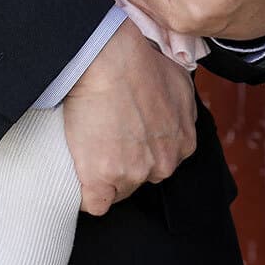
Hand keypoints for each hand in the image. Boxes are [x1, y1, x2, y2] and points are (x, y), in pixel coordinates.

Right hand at [60, 20, 198, 214]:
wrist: (109, 61)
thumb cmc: (141, 63)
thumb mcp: (180, 82)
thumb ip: (182, 110)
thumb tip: (172, 116)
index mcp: (183, 143)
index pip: (162, 162)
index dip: (142, 150)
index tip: (127, 138)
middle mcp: (163, 163)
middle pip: (142, 178)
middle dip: (126, 163)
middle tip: (107, 138)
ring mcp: (133, 173)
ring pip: (118, 189)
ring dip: (105, 175)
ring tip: (90, 148)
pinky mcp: (101, 180)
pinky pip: (95, 204)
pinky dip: (86, 194)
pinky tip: (80, 176)